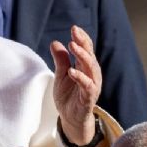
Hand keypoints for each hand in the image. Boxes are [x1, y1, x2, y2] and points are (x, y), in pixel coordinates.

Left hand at [51, 26, 101, 144]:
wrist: (69, 118)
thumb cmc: (68, 96)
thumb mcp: (60, 75)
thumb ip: (60, 60)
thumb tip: (55, 42)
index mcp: (85, 67)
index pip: (86, 49)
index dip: (81, 39)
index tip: (74, 28)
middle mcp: (91, 74)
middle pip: (90, 55)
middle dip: (83, 43)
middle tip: (74, 33)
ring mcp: (92, 86)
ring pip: (91, 68)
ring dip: (83, 57)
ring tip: (73, 46)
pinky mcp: (89, 98)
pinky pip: (87, 86)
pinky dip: (81, 78)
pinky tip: (72, 71)